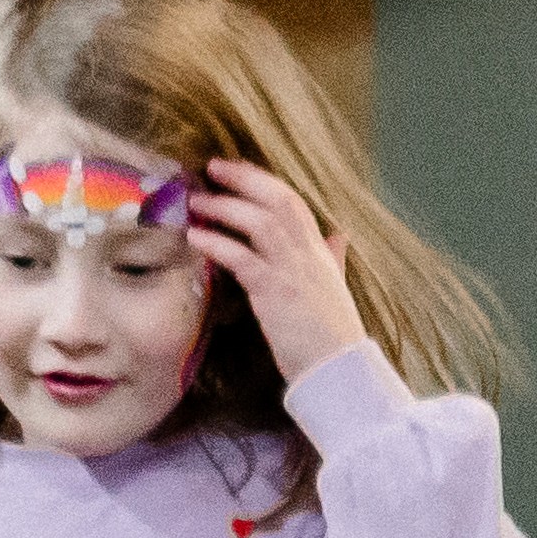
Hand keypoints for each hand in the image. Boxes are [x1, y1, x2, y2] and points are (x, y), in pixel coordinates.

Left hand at [188, 156, 366, 382]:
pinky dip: (217, 243)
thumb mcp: (335, 288)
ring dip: (225, 207)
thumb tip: (339, 236)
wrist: (340, 370)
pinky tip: (195, 237)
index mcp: (320, 252)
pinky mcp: (275, 292)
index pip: (293, 202)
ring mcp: (292, 271)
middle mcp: (308, 254)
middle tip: (212, 167)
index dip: (262, 181)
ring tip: (197, 201)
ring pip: (260, 222)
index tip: (236, 169)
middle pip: (277, 200)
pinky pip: (242, 258)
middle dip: (244, 179)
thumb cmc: (332, 336)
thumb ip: (333, 259)